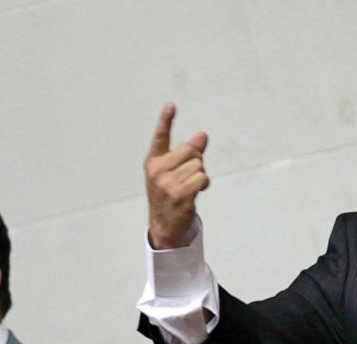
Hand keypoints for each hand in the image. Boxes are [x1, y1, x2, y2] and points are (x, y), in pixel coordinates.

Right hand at [144, 101, 209, 248]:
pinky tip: (195, 192)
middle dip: (196, 161)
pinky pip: (202, 178)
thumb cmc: (170, 195)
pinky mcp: (179, 195)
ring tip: (189, 187)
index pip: (161, 137)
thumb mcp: (174, 172)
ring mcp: (167, 183)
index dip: (166, 120)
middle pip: (191, 151)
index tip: (171, 105)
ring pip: (199, 165)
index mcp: (153, 162)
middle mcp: (157, 170)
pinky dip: (203, 184)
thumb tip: (202, 135)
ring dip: (200, 176)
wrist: (165, 226)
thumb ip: (189, 153)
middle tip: (187, 177)